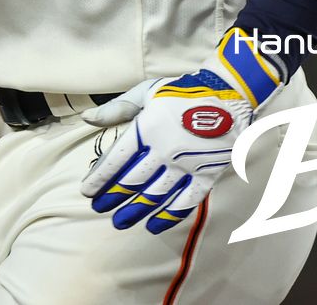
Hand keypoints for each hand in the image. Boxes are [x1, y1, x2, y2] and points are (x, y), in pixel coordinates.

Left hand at [77, 27, 286, 233]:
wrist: (228, 94)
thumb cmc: (182, 91)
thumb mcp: (146, 92)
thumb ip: (117, 108)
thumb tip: (87, 118)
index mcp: (146, 128)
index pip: (117, 159)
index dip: (100, 177)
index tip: (87, 191)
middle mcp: (164, 150)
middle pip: (133, 180)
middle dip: (113, 197)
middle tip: (99, 209)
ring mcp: (187, 165)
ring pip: (156, 194)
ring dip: (136, 210)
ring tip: (120, 222)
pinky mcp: (207, 174)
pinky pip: (187, 200)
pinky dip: (170, 215)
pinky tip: (155, 226)